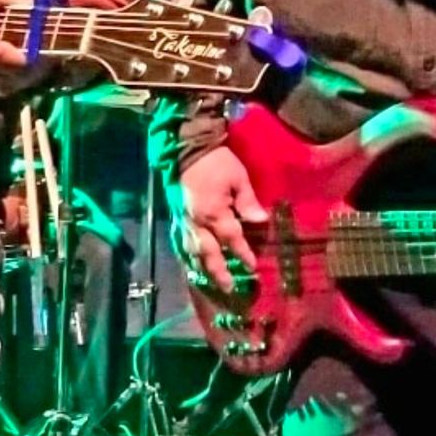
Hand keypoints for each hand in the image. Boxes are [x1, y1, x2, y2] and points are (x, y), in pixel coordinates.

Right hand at [170, 145, 267, 292]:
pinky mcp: (175, 216)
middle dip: (219, 272)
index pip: (232, 239)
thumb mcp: (238, 178)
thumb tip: (260, 221)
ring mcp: (183, 220)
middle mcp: (196, 222)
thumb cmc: (216, 162)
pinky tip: (189, 261)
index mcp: (214, 213)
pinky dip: (185, 254)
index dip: (243, 253)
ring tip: (209, 280)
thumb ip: (248, 202)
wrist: (186, 148)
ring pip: (191, 251)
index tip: (252, 266)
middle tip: (228, 288)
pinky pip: (179, 240)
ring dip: (201, 267)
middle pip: (208, 253)